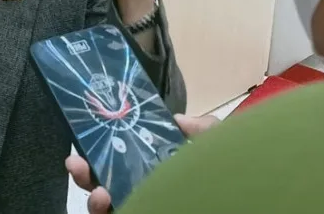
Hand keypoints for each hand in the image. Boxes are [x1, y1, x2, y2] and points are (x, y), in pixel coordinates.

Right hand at [67, 114, 219, 212]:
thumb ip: (205, 130)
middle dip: (85, 171)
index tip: (85, 135)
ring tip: (96, 191)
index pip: (124, 156)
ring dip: (91, 196)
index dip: (101, 146)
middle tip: (76, 162)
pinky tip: (104, 202)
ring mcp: (143, 205)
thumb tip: (179, 120)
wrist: (247, 202)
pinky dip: (102, 212)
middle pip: (106, 179)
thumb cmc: (229, 180)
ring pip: (104, 204)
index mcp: (159, 169)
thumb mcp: (220, 149)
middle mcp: (146, 189)